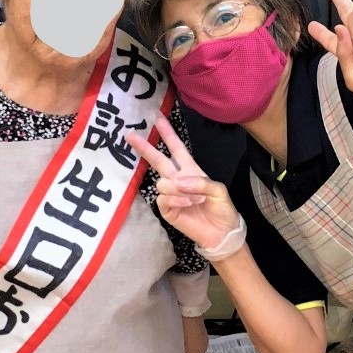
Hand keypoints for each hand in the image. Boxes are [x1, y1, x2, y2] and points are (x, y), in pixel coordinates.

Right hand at [126, 115, 241, 253]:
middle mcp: (178, 180)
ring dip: (178, 188)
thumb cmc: (222, 209)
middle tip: (130, 136)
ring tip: (195, 198)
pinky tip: (187, 204)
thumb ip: (201, 182)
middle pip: (158, 160)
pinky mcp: (167, 210)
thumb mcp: (219, 191)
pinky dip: (176, 200)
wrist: (221, 233)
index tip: (157, 119)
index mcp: (191, 170)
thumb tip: (179, 181)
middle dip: (145, 147)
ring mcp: (171, 195)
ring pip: (162, 182)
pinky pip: (163, 199)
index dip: (168, 134)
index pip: (177, 148)